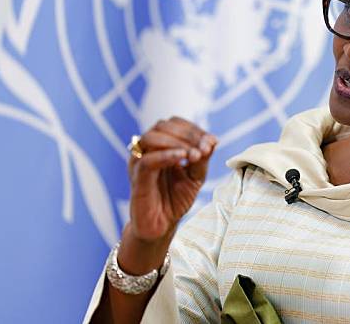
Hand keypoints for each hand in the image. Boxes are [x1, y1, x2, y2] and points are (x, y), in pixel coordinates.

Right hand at [127, 117, 216, 243]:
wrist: (161, 227)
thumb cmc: (176, 199)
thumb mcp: (196, 177)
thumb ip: (203, 158)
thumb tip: (212, 140)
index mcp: (161, 146)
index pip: (174, 123)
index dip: (193, 128)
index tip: (211, 141)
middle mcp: (147, 150)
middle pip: (162, 126)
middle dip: (187, 134)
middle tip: (204, 148)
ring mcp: (139, 163)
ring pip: (151, 137)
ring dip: (177, 142)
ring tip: (195, 154)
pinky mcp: (136, 178)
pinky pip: (147, 161)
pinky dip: (167, 155)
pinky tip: (183, 158)